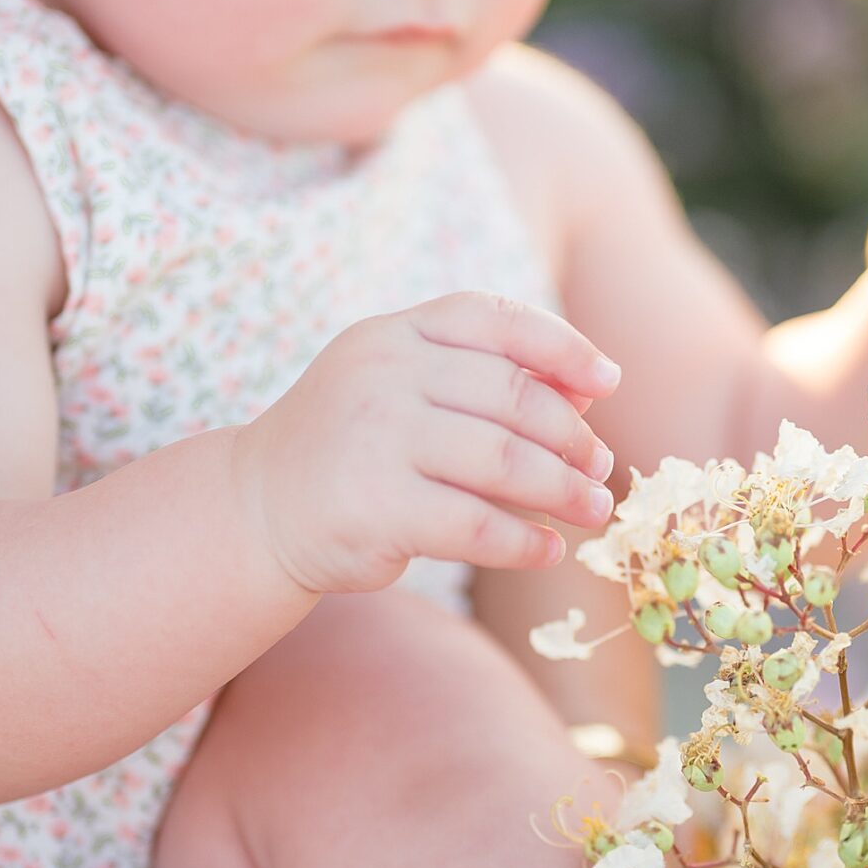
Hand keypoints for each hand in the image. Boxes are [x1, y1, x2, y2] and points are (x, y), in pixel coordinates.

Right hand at [234, 293, 620, 594]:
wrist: (258, 506)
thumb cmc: (353, 446)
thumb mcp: (404, 389)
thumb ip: (482, 379)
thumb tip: (589, 391)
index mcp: (397, 332)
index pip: (495, 318)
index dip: (563, 347)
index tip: (608, 381)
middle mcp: (384, 373)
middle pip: (514, 395)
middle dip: (572, 435)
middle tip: (600, 466)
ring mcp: (376, 438)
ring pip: (505, 460)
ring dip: (563, 489)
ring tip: (593, 509)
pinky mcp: (376, 507)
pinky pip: (477, 524)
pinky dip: (525, 541)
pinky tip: (547, 549)